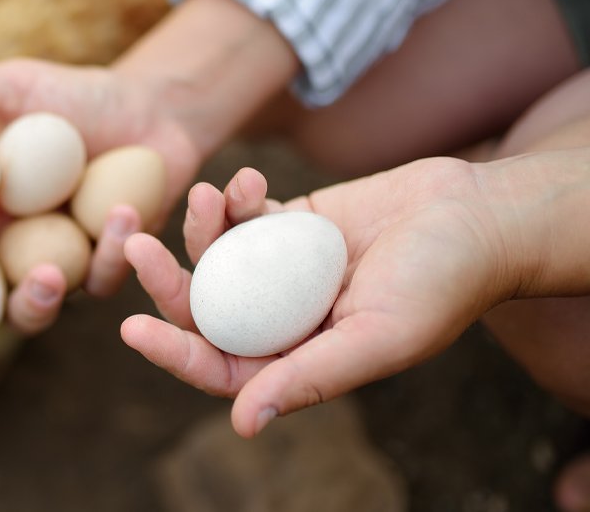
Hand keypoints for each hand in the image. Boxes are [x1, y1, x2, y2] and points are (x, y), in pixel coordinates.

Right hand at [0, 58, 203, 372]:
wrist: (151, 110)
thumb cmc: (80, 97)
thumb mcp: (22, 87)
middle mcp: (6, 244)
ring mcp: (54, 262)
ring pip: (30, 309)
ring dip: (34, 305)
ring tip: (51, 277)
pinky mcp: (102, 267)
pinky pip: (99, 279)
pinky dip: (111, 251)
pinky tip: (126, 211)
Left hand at [122, 161, 522, 436]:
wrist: (473, 217)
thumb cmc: (441, 282)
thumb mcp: (379, 336)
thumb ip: (312, 377)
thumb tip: (243, 424)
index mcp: (300, 359)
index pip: (222, 368)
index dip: (174, 354)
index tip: (131, 330)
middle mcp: (284, 318)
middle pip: (208, 308)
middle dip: (168, 282)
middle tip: (137, 247)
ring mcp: (284, 270)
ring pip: (220, 257)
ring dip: (202, 228)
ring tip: (203, 196)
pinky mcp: (292, 225)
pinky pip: (248, 215)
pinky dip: (239, 198)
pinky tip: (247, 181)